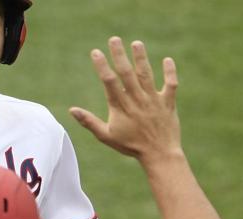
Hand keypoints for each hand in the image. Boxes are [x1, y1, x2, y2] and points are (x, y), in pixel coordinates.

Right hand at [68, 38, 180, 159]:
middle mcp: (137, 100)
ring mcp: (153, 100)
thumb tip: (71, 110)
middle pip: (127, 73)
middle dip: (120, 55)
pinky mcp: (168, 103)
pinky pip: (171, 85)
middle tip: (114, 39)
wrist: (159, 155)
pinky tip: (167, 60)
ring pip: (146, 75)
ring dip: (141, 58)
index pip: (109, 82)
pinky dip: (170, 72)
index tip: (95, 52)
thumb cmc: (131, 146)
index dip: (102, 66)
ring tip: (136, 43)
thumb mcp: (107, 136)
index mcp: (121, 106)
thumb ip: (90, 122)